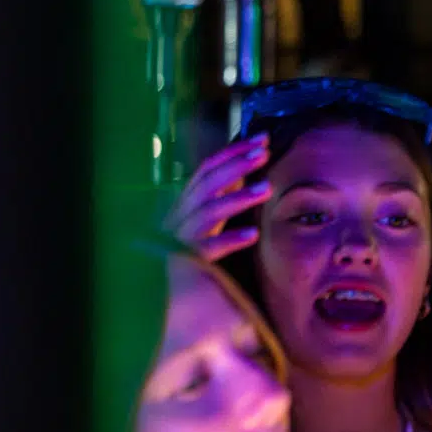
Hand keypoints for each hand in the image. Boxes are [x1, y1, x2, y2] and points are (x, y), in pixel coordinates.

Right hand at [164, 134, 270, 258]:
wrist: (165, 292)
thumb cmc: (189, 254)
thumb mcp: (203, 223)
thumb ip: (219, 199)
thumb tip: (243, 174)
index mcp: (185, 204)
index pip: (207, 169)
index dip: (233, 152)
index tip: (261, 140)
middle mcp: (180, 215)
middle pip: (208, 184)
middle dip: (236, 166)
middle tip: (264, 153)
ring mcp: (181, 237)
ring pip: (208, 212)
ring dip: (238, 198)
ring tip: (267, 189)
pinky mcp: (188, 261)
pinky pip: (209, 248)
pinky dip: (230, 239)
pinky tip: (253, 234)